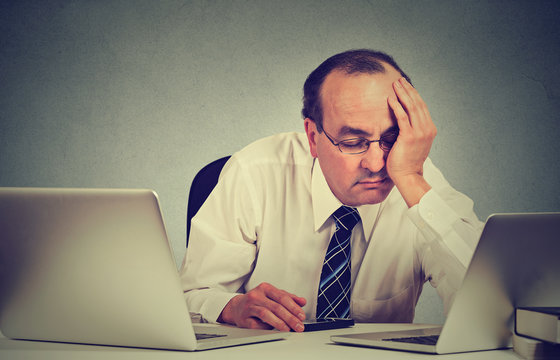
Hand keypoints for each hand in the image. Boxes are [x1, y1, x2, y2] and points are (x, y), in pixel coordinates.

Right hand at [218, 282, 306, 331]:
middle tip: (298, 325)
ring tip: (288, 329)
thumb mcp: (272, 295)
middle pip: (276, 306)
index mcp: (265, 288)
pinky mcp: (244, 319)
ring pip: (266, 314)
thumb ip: (288, 298)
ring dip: (279, 323)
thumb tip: (302, 302)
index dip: (293, 307)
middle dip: (290, 317)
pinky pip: (257, 324)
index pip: (282, 297)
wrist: (237, 306)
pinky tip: (274, 330)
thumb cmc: (257, 300)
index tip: (301, 315)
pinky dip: (267, 327)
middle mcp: (256, 295)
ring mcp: (249, 307)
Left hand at [386, 77, 435, 206]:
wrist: (408, 176)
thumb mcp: (413, 143)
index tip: (406, 86)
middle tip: (399, 80)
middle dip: (408, 90)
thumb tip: (404, 121)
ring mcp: (419, 132)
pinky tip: (390, 99)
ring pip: (411, 107)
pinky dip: (396, 106)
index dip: (413, 94)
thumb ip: (412, 131)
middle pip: (417, 104)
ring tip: (395, 85)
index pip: (421, 107)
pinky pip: (402, 117)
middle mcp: (427, 129)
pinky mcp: (409, 137)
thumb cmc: (407, 161)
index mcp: (429, 129)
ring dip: (402, 94)